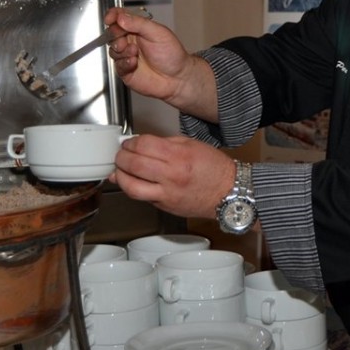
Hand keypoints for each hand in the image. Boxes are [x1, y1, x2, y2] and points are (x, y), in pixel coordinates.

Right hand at [104, 8, 216, 119]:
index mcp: (138, 28)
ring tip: (135, 52)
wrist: (178, 77)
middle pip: (112, 33)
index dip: (113, 15)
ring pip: (113, 49)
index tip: (110, 18)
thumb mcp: (158, 32)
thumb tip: (121, 17)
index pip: (120, 17)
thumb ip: (139, 23)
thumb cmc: (172, 54)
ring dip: (122, 50)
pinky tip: (134, 62)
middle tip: (124, 39)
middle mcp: (130, 41)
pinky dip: (124, 62)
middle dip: (115, 34)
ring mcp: (127, 56)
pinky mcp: (126, 71)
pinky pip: (117, 65)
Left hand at [109, 133, 235, 218]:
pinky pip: (142, 198)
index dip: (131, 142)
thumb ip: (165, 143)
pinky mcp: (166, 206)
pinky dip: (132, 189)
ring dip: (120, 176)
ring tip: (120, 170)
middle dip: (121, 157)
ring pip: (132, 187)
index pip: (144, 145)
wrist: (229, 193)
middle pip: (134, 164)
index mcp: (179, 156)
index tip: (129, 142)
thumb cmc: (214, 169)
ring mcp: (167, 194)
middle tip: (121, 154)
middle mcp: (172, 175)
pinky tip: (131, 182)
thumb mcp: (192, 144)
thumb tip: (142, 144)